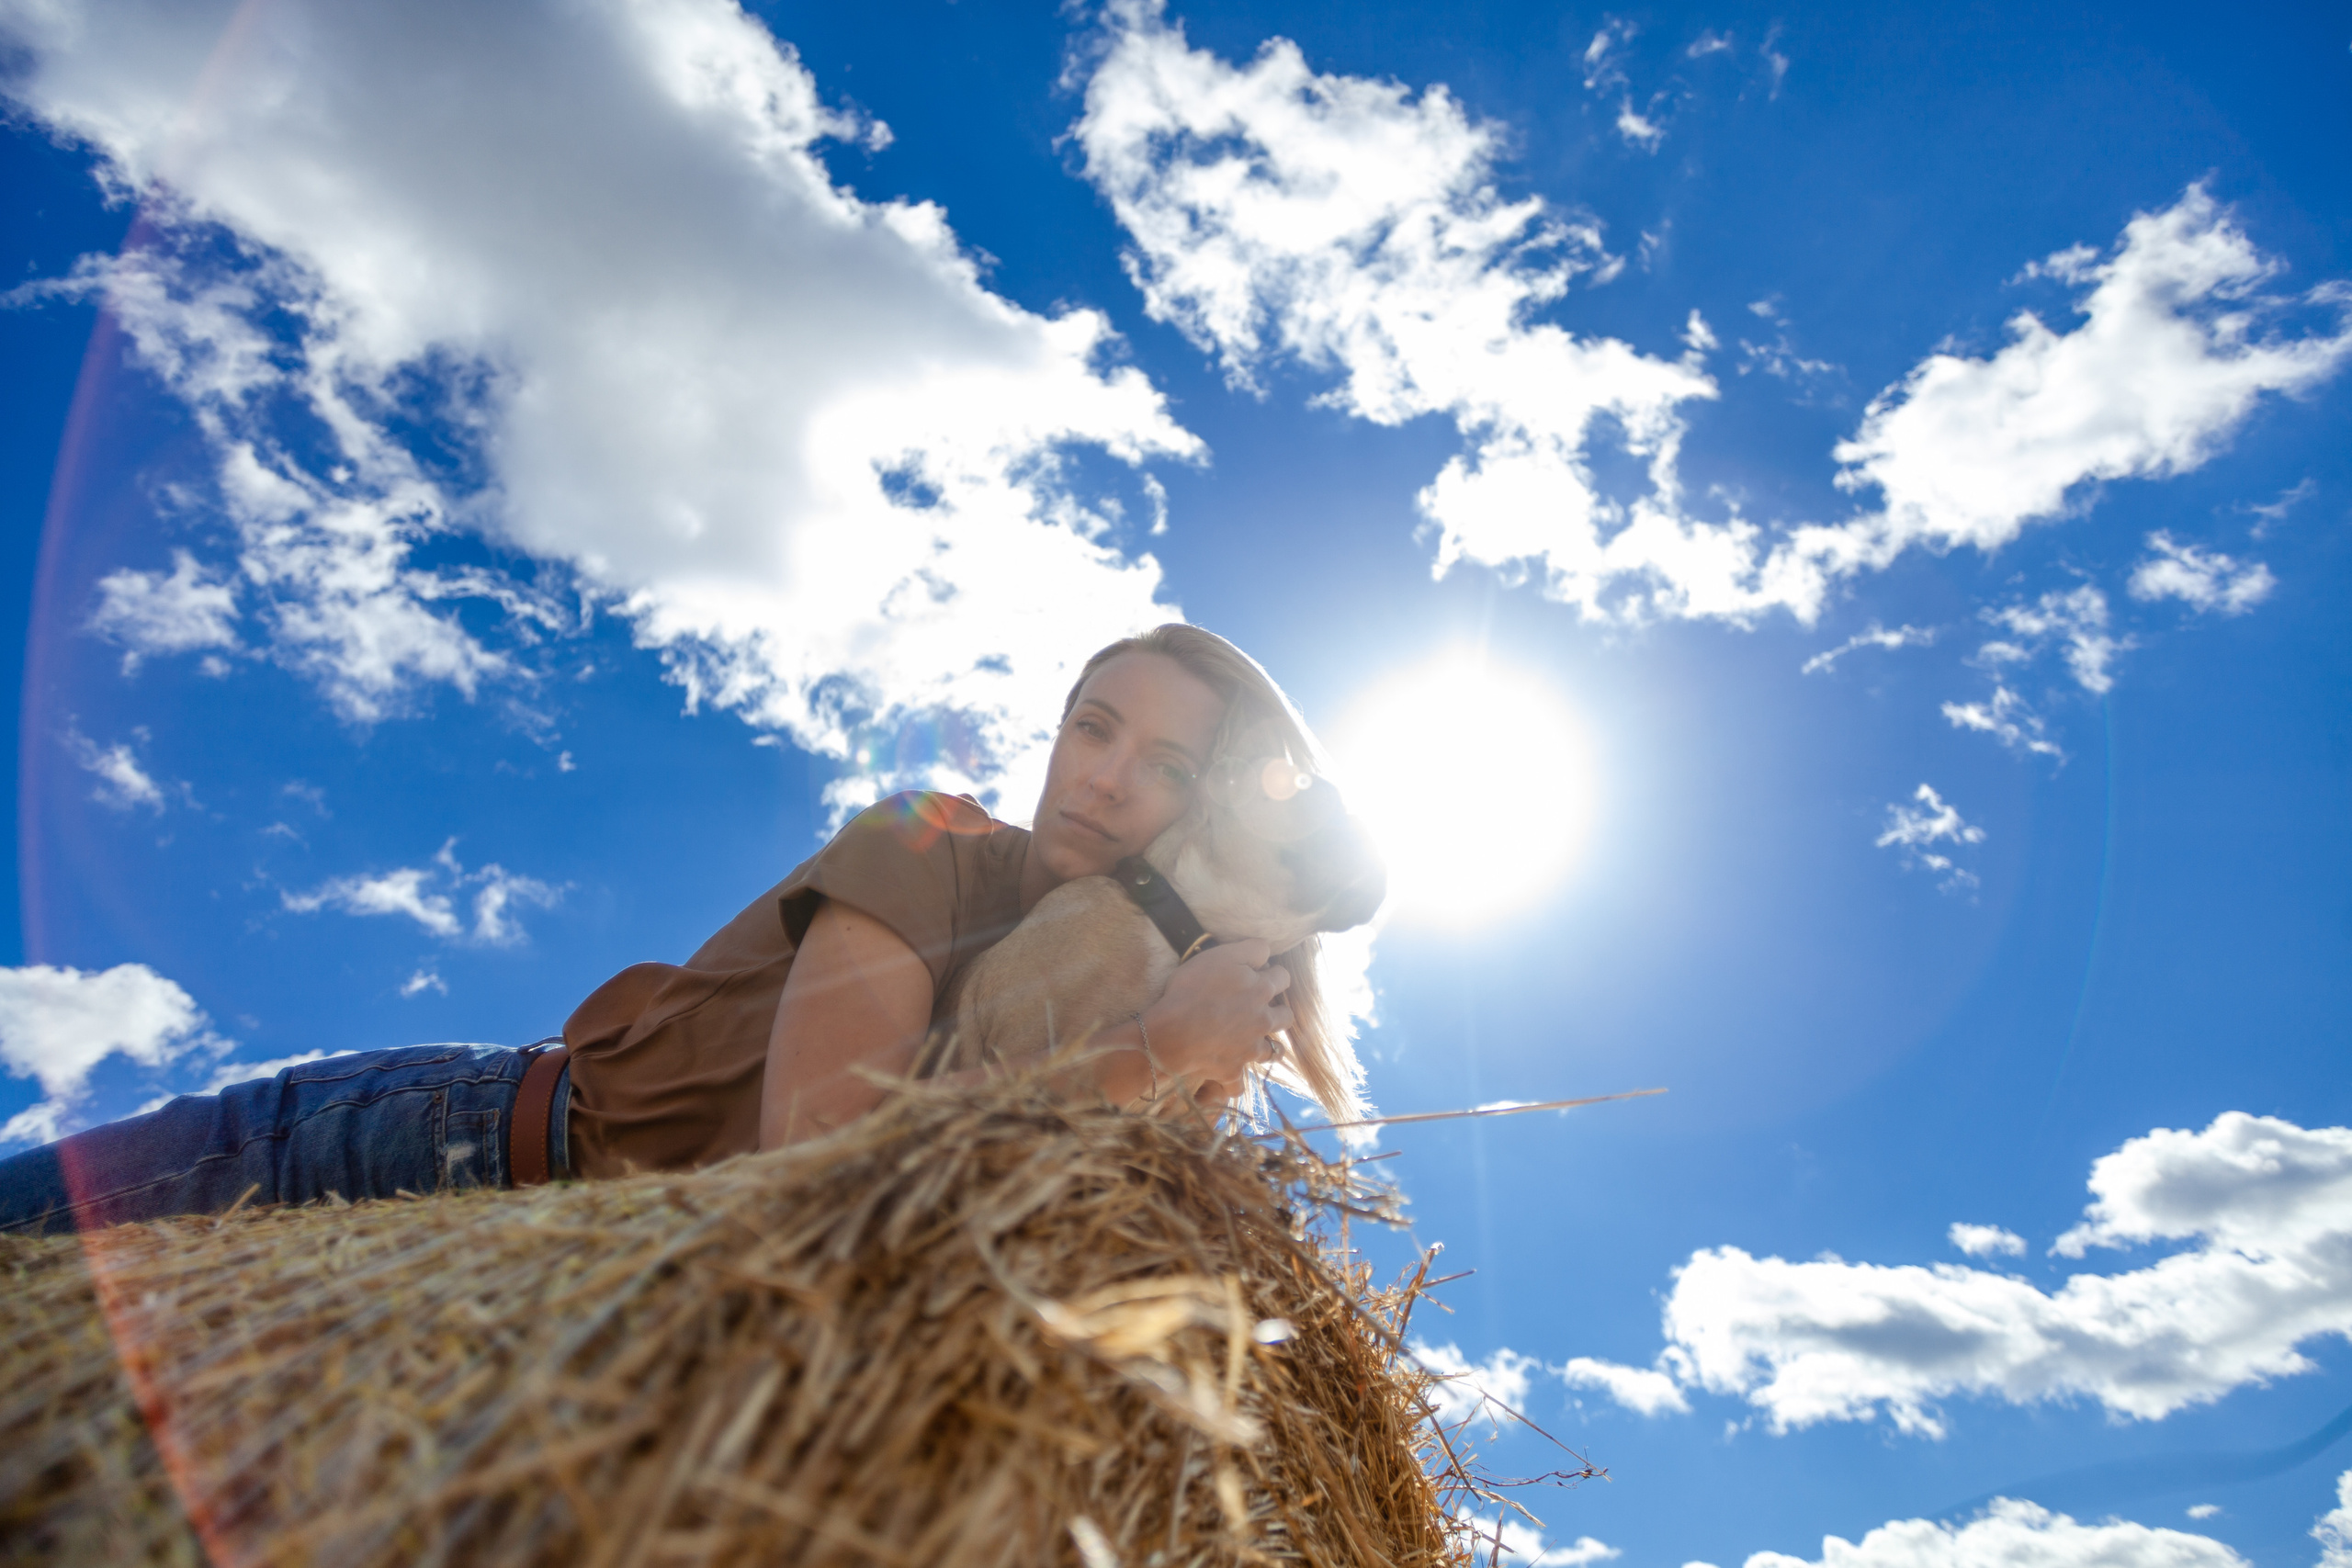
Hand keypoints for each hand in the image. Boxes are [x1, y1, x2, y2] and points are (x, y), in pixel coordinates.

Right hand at [1138, 939, 1291, 1105]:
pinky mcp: (1233, 1071)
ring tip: (1255, 1043)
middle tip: (1261, 1008)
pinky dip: (1235, 1084)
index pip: (1282, 977)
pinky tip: (1229, 1081)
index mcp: (1262, 990)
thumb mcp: (1221, 955)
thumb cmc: (1192, 990)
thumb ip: (1251, 949)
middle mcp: (1263, 1020)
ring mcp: (1250, 1049)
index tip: (1260, 973)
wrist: (1171, 1034)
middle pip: (1286, 1016)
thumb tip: (1268, 952)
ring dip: (1268, 1047)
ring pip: (1273, 1052)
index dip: (1272, 973)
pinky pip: (1239, 1085)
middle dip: (1278, 1011)